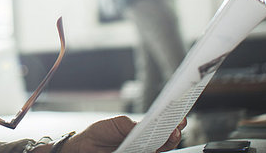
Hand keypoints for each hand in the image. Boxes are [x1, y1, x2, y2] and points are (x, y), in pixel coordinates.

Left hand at [57, 116, 185, 152]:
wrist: (85, 147)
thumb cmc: (101, 133)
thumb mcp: (116, 124)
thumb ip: (131, 125)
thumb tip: (144, 126)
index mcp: (144, 130)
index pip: (164, 126)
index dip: (174, 121)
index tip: (180, 115)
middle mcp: (146, 143)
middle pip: (168, 140)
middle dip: (175, 132)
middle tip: (177, 126)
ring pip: (161, 150)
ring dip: (168, 142)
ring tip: (170, 134)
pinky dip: (153, 150)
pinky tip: (153, 146)